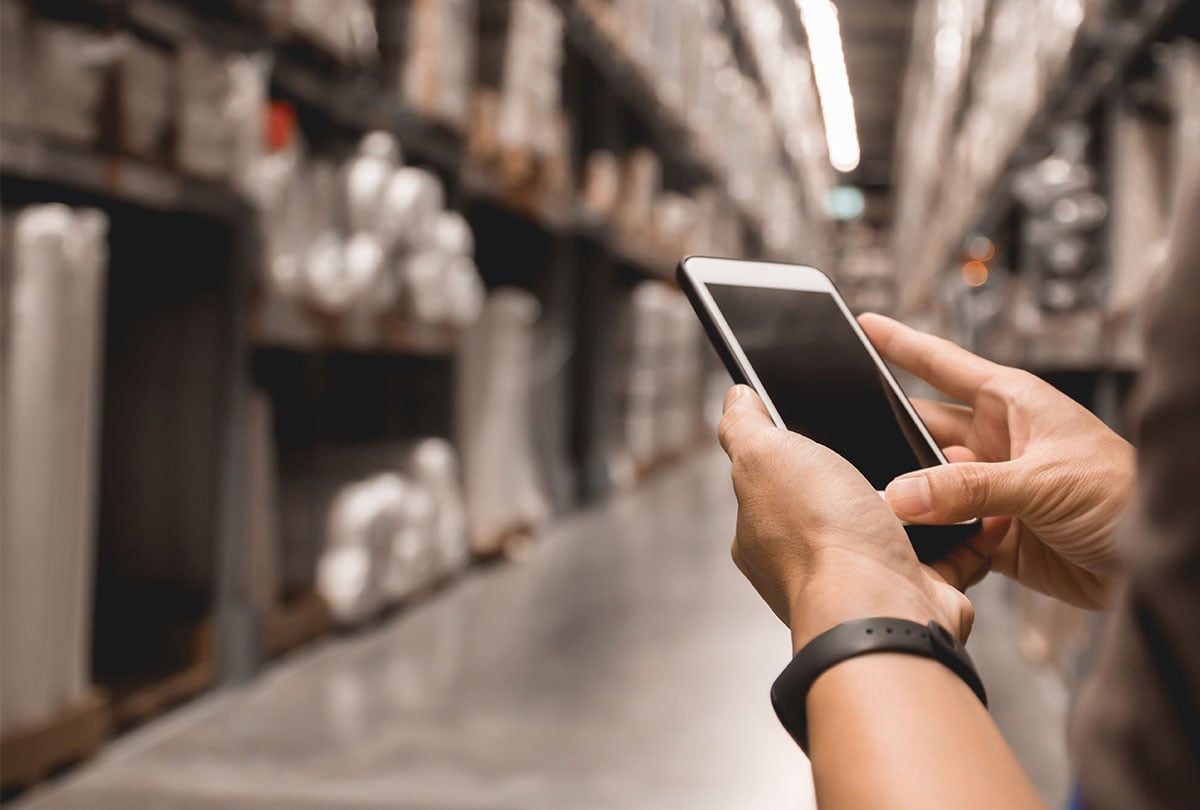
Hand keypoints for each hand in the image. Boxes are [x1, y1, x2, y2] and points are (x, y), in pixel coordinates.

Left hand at [718, 385, 981, 650]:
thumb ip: (743, 427)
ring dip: (925, 491)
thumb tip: (736, 399)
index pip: (777, 479)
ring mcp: (864, 577)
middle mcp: (811, 560)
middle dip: (875, 467)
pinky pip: (951, 550)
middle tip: (897, 436)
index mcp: (766, 531)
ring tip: (944, 457)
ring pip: (900, 521)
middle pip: (843, 496)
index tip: (829, 421)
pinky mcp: (916, 588)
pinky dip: (968, 526)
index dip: (799, 448)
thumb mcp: (764, 457)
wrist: (881, 608)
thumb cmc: (819, 536)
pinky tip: (978, 500)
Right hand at [860, 314, 1135, 609]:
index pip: (943, 365)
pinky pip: (944, 532)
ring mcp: (994, 489)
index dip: (901, 343)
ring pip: (929, 485)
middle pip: (924, 431)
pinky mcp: (994, 535)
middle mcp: (998, 442)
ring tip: (880, 503)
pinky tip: (914, 542)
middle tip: (851, 447)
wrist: (1157, 565)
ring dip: (910, 496)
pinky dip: (928, 539)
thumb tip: (901, 495)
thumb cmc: (1126, 497)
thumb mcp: (1043, 482)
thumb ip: (968, 488)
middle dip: (890, 438)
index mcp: (1013, 403)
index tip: (863, 323)